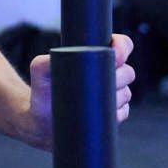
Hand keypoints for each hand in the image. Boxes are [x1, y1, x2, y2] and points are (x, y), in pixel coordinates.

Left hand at [23, 32, 135, 150]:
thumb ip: (45, 61)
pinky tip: (99, 115)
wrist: (42, 123)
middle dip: (119, 77)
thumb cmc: (42, 92)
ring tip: (92, 102)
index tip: (116, 57)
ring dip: (116, 97)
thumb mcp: (40, 72)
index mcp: (97, 56)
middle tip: (100, 85)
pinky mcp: (114, 114)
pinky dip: (115, 114)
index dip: (123, 48)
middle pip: (128, 71)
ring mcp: (113, 95)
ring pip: (127, 93)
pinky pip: (124, 112)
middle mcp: (109, 73)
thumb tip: (56, 58)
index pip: (122, 44)